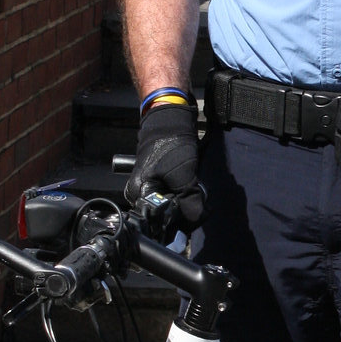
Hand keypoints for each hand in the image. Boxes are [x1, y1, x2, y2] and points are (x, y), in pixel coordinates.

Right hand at [125, 102, 202, 229]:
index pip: (162, 221)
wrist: (169, 120)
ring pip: (172, 206)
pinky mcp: (158, 181)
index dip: (183, 221)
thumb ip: (190, 202)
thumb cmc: (171, 145)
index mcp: (141, 194)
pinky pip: (173, 196)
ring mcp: (149, 187)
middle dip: (186, 211)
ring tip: (195, 189)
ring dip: (187, 202)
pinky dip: (185, 194)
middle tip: (200, 200)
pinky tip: (191, 185)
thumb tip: (196, 220)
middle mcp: (141, 194)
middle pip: (167, 216)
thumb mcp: (184, 177)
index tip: (199, 214)